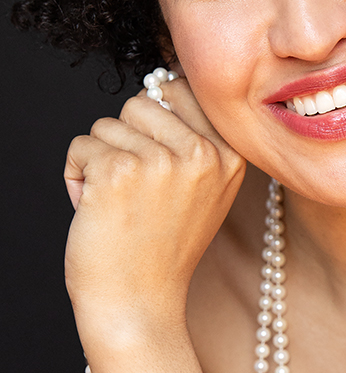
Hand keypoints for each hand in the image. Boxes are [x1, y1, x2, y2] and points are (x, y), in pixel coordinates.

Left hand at [63, 77, 245, 353]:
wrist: (139, 302)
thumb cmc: (165, 243)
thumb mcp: (208, 186)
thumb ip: (196, 135)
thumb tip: (162, 81)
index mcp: (230, 152)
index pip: (182, 90)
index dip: (156, 116)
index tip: (154, 150)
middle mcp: (203, 153)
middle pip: (141, 101)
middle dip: (127, 137)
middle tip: (135, 183)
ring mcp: (162, 161)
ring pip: (108, 123)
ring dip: (101, 156)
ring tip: (117, 197)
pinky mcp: (119, 171)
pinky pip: (81, 144)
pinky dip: (76, 172)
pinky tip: (94, 205)